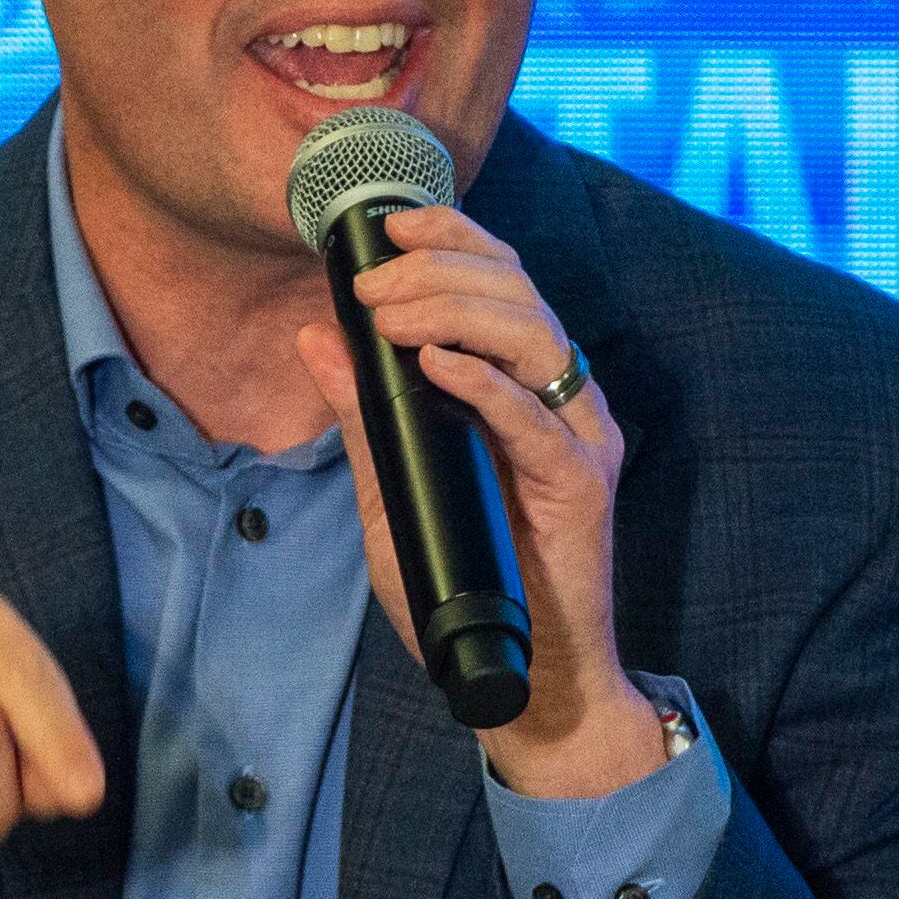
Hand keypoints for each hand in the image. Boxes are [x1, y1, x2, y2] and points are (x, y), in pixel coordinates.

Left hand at [295, 204, 664, 800]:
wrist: (527, 673)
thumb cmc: (464, 581)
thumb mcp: (392, 489)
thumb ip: (363, 416)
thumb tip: (315, 338)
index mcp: (523, 385)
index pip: (500, 281)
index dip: (451, 238)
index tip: (387, 225)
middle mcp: (561, 398)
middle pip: (517, 293)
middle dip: (439, 271)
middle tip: (372, 283)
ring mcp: (578, 438)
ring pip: (533, 337)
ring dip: (455, 312)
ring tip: (393, 315)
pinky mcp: (583, 485)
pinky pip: (537, 419)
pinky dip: (485, 384)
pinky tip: (437, 365)